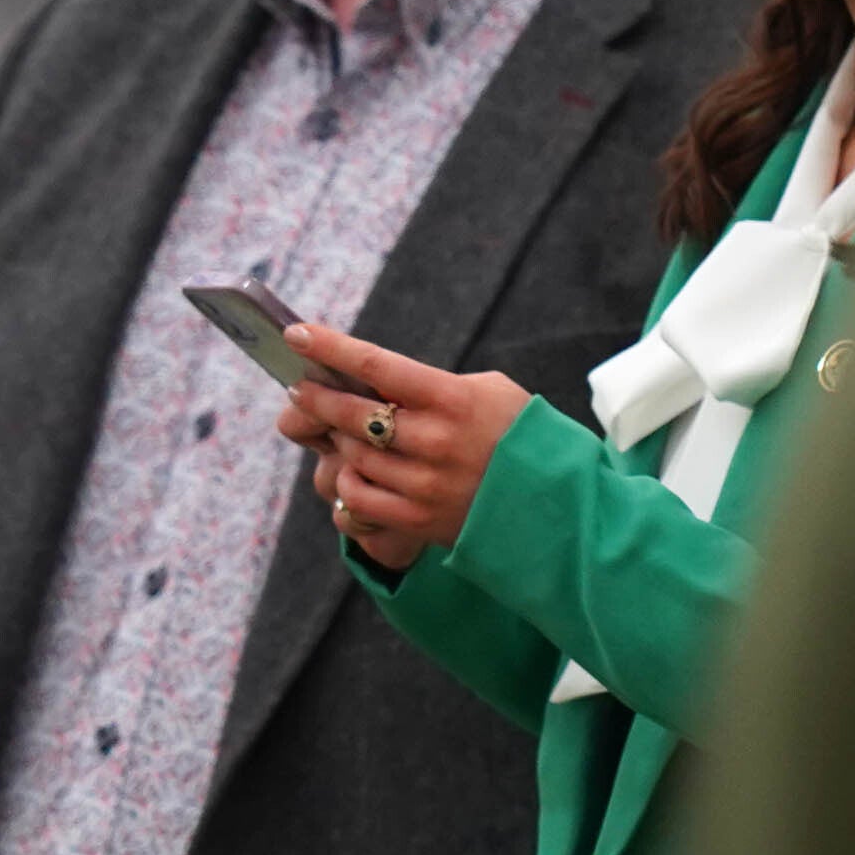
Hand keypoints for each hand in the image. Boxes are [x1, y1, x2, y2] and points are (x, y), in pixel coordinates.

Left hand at [276, 323, 527, 561]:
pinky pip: (359, 498)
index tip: (298, 335)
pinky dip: (348, 481)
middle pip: (353, 414)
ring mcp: (425, 483)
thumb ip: (433, 385)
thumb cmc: (519, 435)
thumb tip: (374, 379)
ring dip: (337, 440)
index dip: (331, 348)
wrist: (556, 504)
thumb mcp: (490, 392)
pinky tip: (353, 470)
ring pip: (353, 456)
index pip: (377, 365)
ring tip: (338, 429)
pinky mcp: (419, 519)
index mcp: (454, 399)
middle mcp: (436, 441)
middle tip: (299, 387)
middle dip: (317, 397)